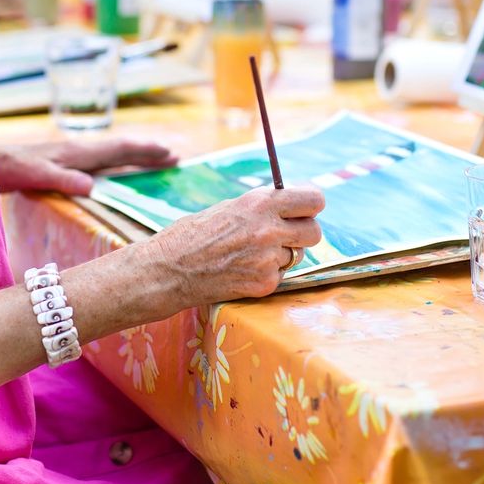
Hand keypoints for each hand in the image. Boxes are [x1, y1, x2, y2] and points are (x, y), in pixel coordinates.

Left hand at [0, 139, 178, 195]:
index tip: (170, 154)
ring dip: (134, 158)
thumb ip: (61, 178)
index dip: (145, 151)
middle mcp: (77, 152)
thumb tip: (93, 187)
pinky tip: (115, 174)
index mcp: (75, 152)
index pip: (118, 148)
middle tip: (176, 157)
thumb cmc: (5, 167)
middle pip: (120, 150)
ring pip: (111, 156)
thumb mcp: (33, 174)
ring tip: (156, 161)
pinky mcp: (62, 165)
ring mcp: (70, 157)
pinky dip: (116, 166)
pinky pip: (99, 164)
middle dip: (148, 153)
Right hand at [137, 186, 325, 307]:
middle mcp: (269, 230)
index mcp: (261, 203)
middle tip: (286, 235)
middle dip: (303, 233)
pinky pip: (281, 276)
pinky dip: (267, 274)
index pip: (314, 200)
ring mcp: (268, 259)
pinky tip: (243, 270)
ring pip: (297, 256)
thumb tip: (290, 208)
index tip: (305, 210)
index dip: (311, 206)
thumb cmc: (194, 234)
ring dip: (282, 255)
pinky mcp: (264, 283)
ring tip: (251, 254)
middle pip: (314, 231)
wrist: (169, 269)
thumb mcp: (230, 208)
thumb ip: (262, 208)